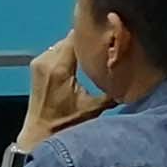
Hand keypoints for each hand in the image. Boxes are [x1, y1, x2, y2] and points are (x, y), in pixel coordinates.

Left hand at [18, 35, 109, 151]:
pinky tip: (81, 59)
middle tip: (104, 44)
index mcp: (59, 68)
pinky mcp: (36, 67)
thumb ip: (112, 92)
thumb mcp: (94, 108)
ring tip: (95, 51)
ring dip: (76, 46)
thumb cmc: (65, 123)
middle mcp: (46, 61)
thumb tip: (130, 81)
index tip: (107, 34)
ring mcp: (39, 63)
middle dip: (86, 40)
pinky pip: (55, 52)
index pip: (75, 37)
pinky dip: (67, 53)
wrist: (40, 133)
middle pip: (69, 39)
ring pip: (61, 44)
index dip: (92, 33)